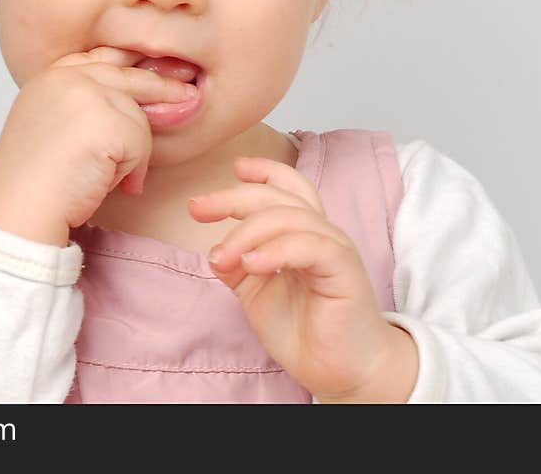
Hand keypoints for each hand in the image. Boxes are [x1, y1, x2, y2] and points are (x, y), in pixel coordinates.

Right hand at [0, 47, 194, 246]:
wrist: (19, 210)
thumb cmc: (34, 182)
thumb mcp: (51, 127)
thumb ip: (84, 106)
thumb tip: (135, 105)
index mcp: (49, 76)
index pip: (100, 58)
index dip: (131, 64)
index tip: (157, 67)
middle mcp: (67, 77)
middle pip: (129, 76)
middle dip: (163, 86)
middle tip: (187, 93)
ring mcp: (86, 95)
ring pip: (137, 117)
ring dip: (130, 154)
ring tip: (103, 177)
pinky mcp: (106, 121)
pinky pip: (141, 144)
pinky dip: (131, 171)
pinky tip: (106, 184)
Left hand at [189, 156, 417, 402]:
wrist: (340, 371)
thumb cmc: (303, 328)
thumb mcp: (256, 292)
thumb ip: (236, 265)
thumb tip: (213, 249)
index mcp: (302, 232)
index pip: (287, 186)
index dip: (263, 171)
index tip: (234, 168)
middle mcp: (320, 232)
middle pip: (278, 196)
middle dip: (233, 197)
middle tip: (197, 209)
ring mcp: (334, 247)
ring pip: (289, 217)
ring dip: (246, 232)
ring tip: (222, 257)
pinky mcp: (343, 269)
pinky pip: (309, 245)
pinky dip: (276, 249)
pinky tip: (252, 264)